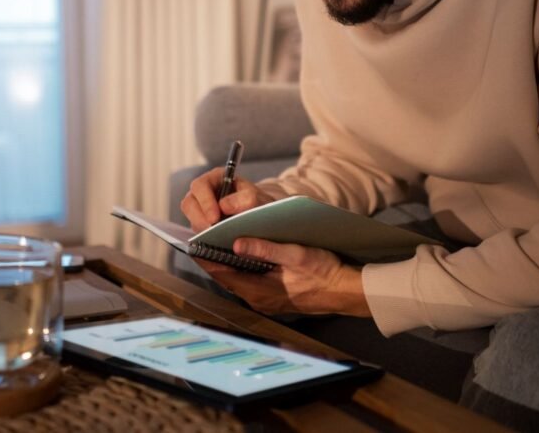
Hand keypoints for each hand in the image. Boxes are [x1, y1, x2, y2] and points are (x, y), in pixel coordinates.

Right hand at [180, 168, 274, 231]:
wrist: (261, 217)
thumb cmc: (257, 202)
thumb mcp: (256, 197)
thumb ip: (245, 198)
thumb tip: (224, 206)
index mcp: (214, 179)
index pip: (200, 186)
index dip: (205, 201)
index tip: (214, 218)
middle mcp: (203, 194)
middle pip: (189, 204)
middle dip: (199, 219)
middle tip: (212, 231)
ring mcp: (200, 210)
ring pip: (191, 220)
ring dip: (201, 230)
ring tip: (215, 238)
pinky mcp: (202, 226)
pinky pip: (196, 233)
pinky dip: (204, 239)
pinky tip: (216, 244)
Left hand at [196, 238, 371, 316]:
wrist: (346, 291)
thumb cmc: (324, 272)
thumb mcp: (295, 254)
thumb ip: (265, 249)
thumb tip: (237, 244)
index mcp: (259, 290)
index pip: (221, 273)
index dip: (205, 258)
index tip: (192, 242)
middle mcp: (258, 299)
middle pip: (226, 277)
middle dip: (213, 258)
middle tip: (203, 237)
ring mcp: (266, 301)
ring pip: (236, 280)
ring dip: (227, 263)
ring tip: (217, 242)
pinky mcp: (273, 298)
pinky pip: (248, 282)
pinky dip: (241, 269)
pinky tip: (242, 255)